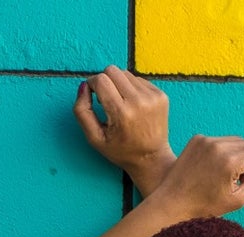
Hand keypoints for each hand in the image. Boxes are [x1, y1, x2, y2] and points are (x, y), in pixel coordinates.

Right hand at [74, 67, 174, 197]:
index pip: (101, 80)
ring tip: (121, 104)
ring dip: (119, 84)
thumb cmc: (121, 150)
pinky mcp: (161, 95)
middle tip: (107, 99)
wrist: (151, 159)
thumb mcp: (95, 138)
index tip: (94, 95)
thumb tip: (84, 85)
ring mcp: (152, 97)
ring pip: (126, 73)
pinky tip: (133, 106)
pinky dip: (132, 89)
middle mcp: (138, 102)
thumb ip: (82, 111)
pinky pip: (139, 80)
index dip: (92, 84)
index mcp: (121, 113)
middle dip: (105, 81)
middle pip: (112, 70)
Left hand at [153, 134, 243, 218]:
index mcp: (230, 161)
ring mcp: (206, 139)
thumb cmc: (205, 207)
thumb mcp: (237, 200)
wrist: (171, 204)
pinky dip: (223, 152)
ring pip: (236, 141)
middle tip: (240, 181)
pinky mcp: (197, 138)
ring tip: (226, 176)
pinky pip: (220, 140)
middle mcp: (219, 145)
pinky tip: (213, 170)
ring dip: (238, 155)